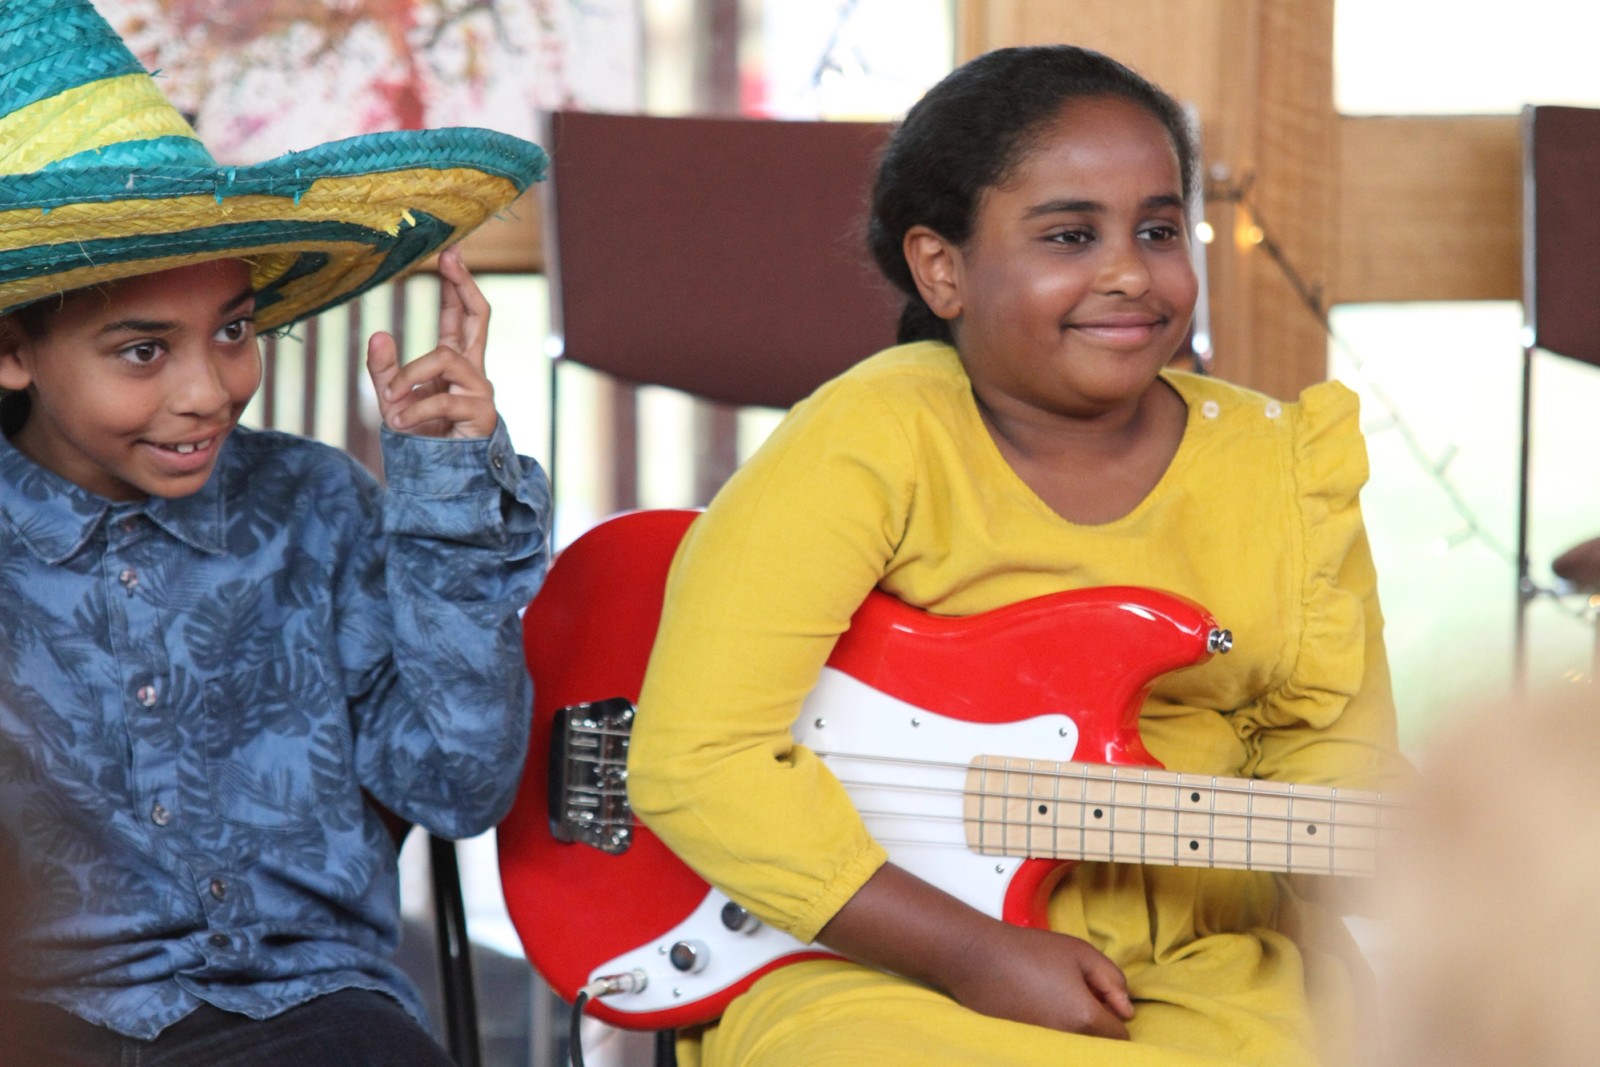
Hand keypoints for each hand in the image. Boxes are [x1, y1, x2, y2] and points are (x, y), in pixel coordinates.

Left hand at [366, 246, 498, 438]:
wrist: (439, 475)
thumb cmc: (422, 437)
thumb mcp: (393, 399)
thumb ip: (384, 370)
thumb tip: (380, 334)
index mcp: (454, 362)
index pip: (459, 316)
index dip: (456, 284)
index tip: (449, 253)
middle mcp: (472, 370)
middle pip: (478, 317)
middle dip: (464, 285)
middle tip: (450, 259)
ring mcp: (479, 389)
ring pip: (445, 358)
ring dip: (411, 377)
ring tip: (390, 402)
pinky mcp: (480, 412)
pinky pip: (441, 398)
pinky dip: (415, 408)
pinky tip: (400, 422)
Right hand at [817, 863, 1132, 1038]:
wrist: (976, 958)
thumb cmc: (1028, 950)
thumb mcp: (1080, 952)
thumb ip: (1112, 980)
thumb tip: (1126, 1009)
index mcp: (1084, 1018)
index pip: (1120, 1036)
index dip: (1115, 1015)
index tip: (1101, 996)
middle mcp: (1066, 1040)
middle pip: (1098, 1045)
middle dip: (1096, 1025)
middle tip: (1077, 993)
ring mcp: (1044, 1045)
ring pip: (1075, 1046)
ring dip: (1074, 1028)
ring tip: (1054, 997)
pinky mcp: (1025, 1045)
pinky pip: (1052, 1045)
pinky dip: (1052, 1031)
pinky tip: (1037, 1005)